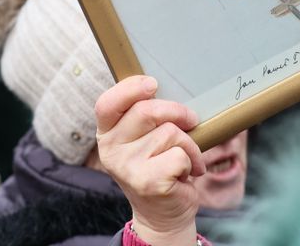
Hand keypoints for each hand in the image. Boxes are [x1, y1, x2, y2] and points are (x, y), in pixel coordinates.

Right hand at [96, 76, 202, 245]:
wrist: (162, 214)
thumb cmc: (158, 166)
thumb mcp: (143, 139)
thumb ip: (145, 116)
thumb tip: (165, 90)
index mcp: (107, 133)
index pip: (107, 104)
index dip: (130, 89)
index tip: (152, 84)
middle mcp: (110, 149)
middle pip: (147, 111)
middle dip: (177, 112)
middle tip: (191, 120)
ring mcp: (127, 167)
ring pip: (170, 133)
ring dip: (188, 144)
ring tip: (184, 159)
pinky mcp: (148, 182)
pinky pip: (181, 154)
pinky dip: (192, 161)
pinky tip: (185, 173)